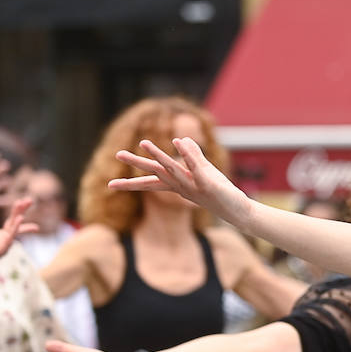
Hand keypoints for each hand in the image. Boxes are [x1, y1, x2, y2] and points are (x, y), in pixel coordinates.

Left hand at [0, 197, 35, 273]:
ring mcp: (3, 245)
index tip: (22, 202)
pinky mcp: (1, 250)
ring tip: (23, 207)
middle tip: (30, 200)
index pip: (11, 222)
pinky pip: (10, 237)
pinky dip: (15, 228)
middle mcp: (3, 240)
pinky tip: (19, 218)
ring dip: (18, 219)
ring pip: (14, 229)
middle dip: (22, 211)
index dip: (17, 212)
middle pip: (15, 223)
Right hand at [111, 137, 251, 226]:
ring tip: (143, 142)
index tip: (110, 185)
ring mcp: (195, 186)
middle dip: (137, 164)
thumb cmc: (222, 194)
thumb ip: (193, 156)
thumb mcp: (205, 172)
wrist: (240, 212)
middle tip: (117, 154)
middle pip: (156, 174)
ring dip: (158, 155)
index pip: (152, 182)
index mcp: (178, 185)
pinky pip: (196, 168)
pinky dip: (187, 155)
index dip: (131, 182)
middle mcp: (183, 187)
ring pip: (172, 170)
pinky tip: (179, 142)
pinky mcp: (208, 185)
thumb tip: (180, 139)